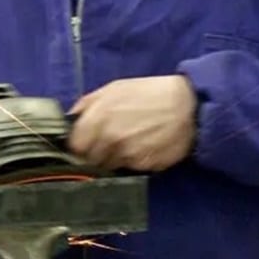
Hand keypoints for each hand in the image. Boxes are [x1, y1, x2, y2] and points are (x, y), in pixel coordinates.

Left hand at [68, 75, 197, 171]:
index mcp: (98, 118)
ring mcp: (127, 155)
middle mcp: (110, 139)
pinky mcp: (144, 167)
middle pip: (89, 161)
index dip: (78, 146)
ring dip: (113, 160)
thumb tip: (70, 119)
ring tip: (127, 144)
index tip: (83, 144)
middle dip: (93, 154)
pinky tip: (142, 148)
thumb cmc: (149, 93)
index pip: (75, 147)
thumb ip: (88, 104)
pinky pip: (130, 170)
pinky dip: (132, 162)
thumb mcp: (114, 89)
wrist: (187, 106)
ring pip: (109, 167)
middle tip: (105, 144)